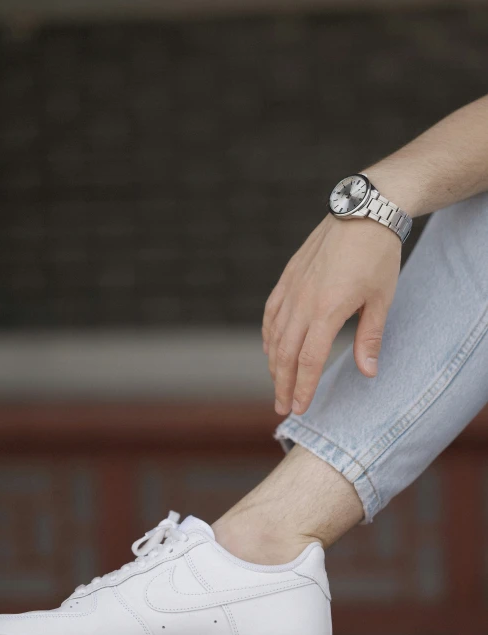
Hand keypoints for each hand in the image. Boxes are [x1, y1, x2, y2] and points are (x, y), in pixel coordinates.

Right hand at [262, 214, 401, 415]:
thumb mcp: (381, 299)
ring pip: (274, 335)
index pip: (309, 360)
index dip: (303, 387)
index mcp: (327, 310)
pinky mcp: (288, 277)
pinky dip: (268, 335)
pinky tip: (269, 348)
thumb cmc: (378, 255)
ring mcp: (292, 288)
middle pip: (285, 353)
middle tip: (283, 407)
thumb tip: (367, 373)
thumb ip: (370, 338)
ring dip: (274, 364)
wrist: (364, 212)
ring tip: (277, 384)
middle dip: (283, 384)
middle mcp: (303, 301)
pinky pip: (271, 313)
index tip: (299, 408)